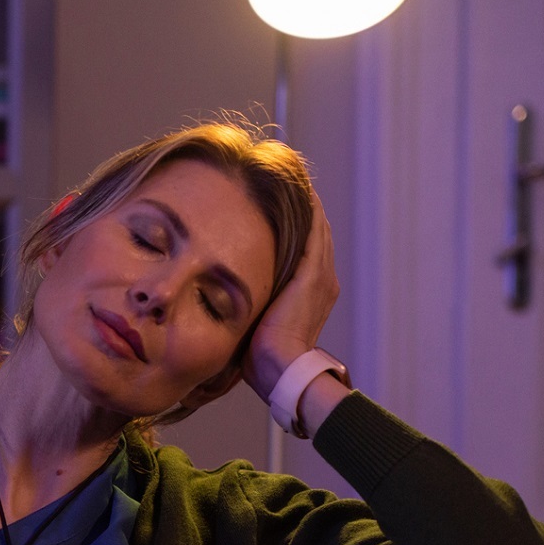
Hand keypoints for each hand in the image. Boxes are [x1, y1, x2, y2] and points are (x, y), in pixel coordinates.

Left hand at [243, 193, 340, 399]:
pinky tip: (294, 184)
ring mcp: (321, 275)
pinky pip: (313, 228)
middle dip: (297, 206)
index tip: (272, 206)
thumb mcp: (255, 324)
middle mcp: (323, 280)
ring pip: (315, 226)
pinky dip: (305, 206)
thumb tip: (220, 298)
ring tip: (286, 173)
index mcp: (312, 293)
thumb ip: (249, 304)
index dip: (292, 227)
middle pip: (314, 231)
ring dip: (302, 200)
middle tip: (278, 178)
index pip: (304, 249)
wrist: (281, 371)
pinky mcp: (313, 273)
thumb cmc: (262, 361)